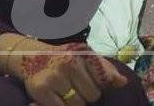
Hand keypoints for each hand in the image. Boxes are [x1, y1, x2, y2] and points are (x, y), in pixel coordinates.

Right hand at [12, 41, 127, 105]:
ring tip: (67, 92)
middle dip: (88, 95)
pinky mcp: (42, 89)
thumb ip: (105, 70)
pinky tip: (58, 98)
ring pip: (78, 104)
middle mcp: (70, 63)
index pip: (105, 77)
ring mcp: (55, 76)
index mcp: (83, 53)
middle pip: (93, 95)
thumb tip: (123, 82)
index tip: (96, 85)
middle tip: (77, 88)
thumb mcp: (85, 57)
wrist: (31, 57)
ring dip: (75, 102)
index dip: (102, 85)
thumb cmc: (64, 59)